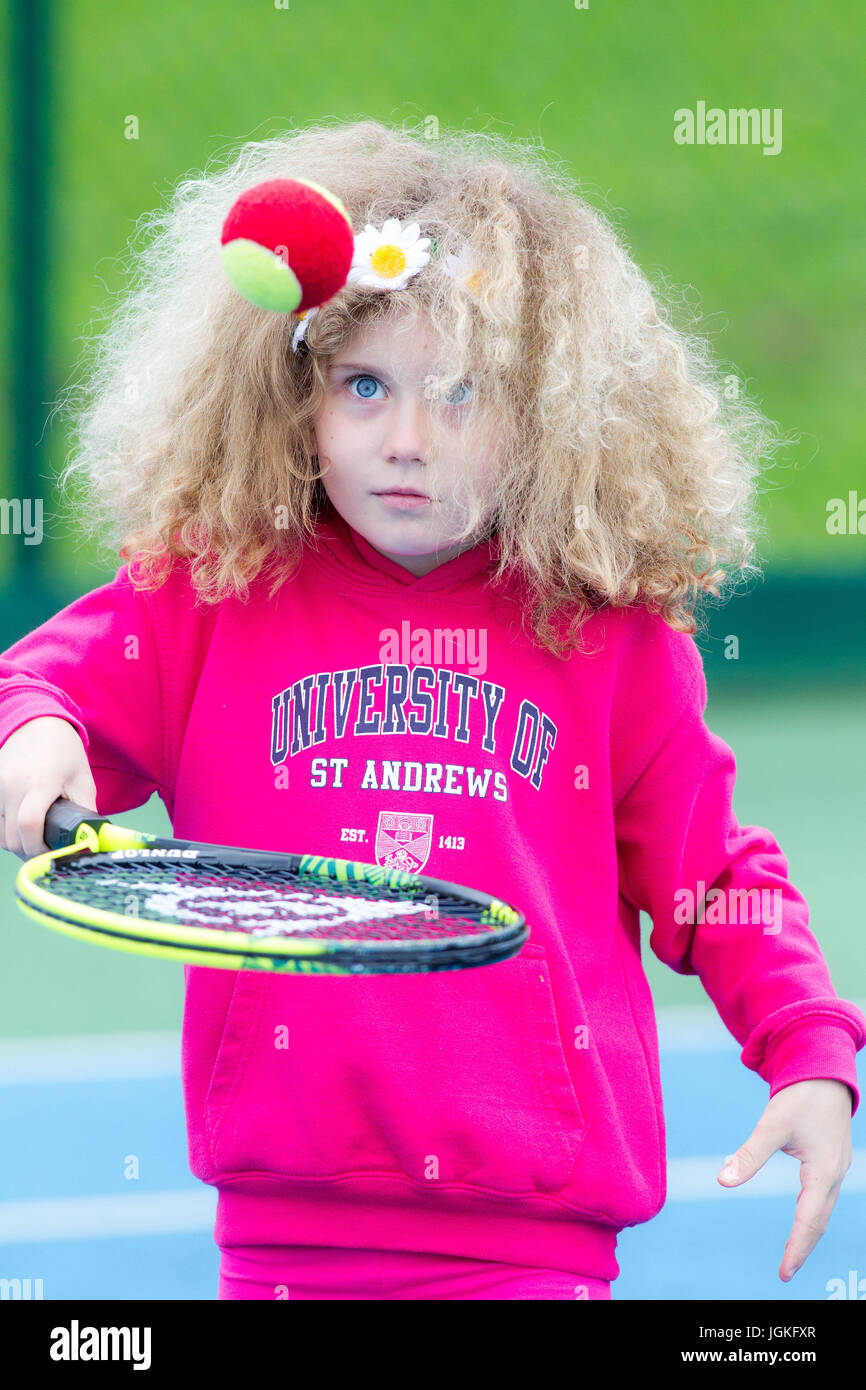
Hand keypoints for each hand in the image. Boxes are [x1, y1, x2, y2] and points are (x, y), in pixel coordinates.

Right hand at [0, 716, 96, 857]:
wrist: (36, 724)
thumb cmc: (64, 753)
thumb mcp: (83, 781)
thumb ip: (86, 814)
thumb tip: (90, 843)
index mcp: (42, 782)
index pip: (29, 824)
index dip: (39, 848)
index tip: (53, 855)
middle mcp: (13, 785)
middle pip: (12, 837)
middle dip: (31, 851)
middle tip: (48, 852)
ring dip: (17, 843)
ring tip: (36, 839)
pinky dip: (5, 832)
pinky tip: (21, 828)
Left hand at [717, 1078, 853, 1280]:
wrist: (824, 1071)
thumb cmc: (799, 1097)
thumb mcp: (771, 1125)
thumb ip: (749, 1155)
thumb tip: (722, 1180)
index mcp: (823, 1172)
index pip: (809, 1221)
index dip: (796, 1248)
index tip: (783, 1272)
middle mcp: (834, 1175)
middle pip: (819, 1221)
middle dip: (803, 1246)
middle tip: (786, 1271)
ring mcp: (836, 1168)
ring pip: (823, 1210)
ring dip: (808, 1232)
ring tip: (792, 1252)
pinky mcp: (832, 1161)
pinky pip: (824, 1197)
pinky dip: (813, 1214)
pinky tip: (802, 1220)